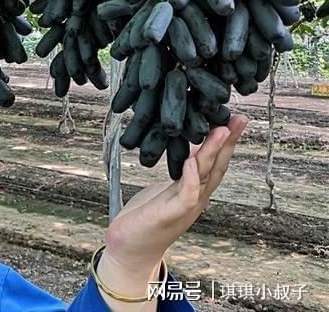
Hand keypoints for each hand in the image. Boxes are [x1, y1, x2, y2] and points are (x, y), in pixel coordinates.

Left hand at [95, 114, 247, 308]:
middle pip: (217, 166)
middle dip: (228, 141)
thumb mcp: (165, 188)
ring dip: (213, 153)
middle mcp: (195, 198)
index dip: (225, 141)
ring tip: (221, 130)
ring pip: (205, 176)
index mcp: (194, 190)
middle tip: (238, 118)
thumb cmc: (146, 217)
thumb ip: (178, 173)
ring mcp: (185, 207)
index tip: (231, 118)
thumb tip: (184, 152)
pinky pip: (186, 195)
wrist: (129, 249)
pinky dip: (191, 178)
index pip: (214, 162)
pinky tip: (193, 161)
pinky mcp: (169, 215)